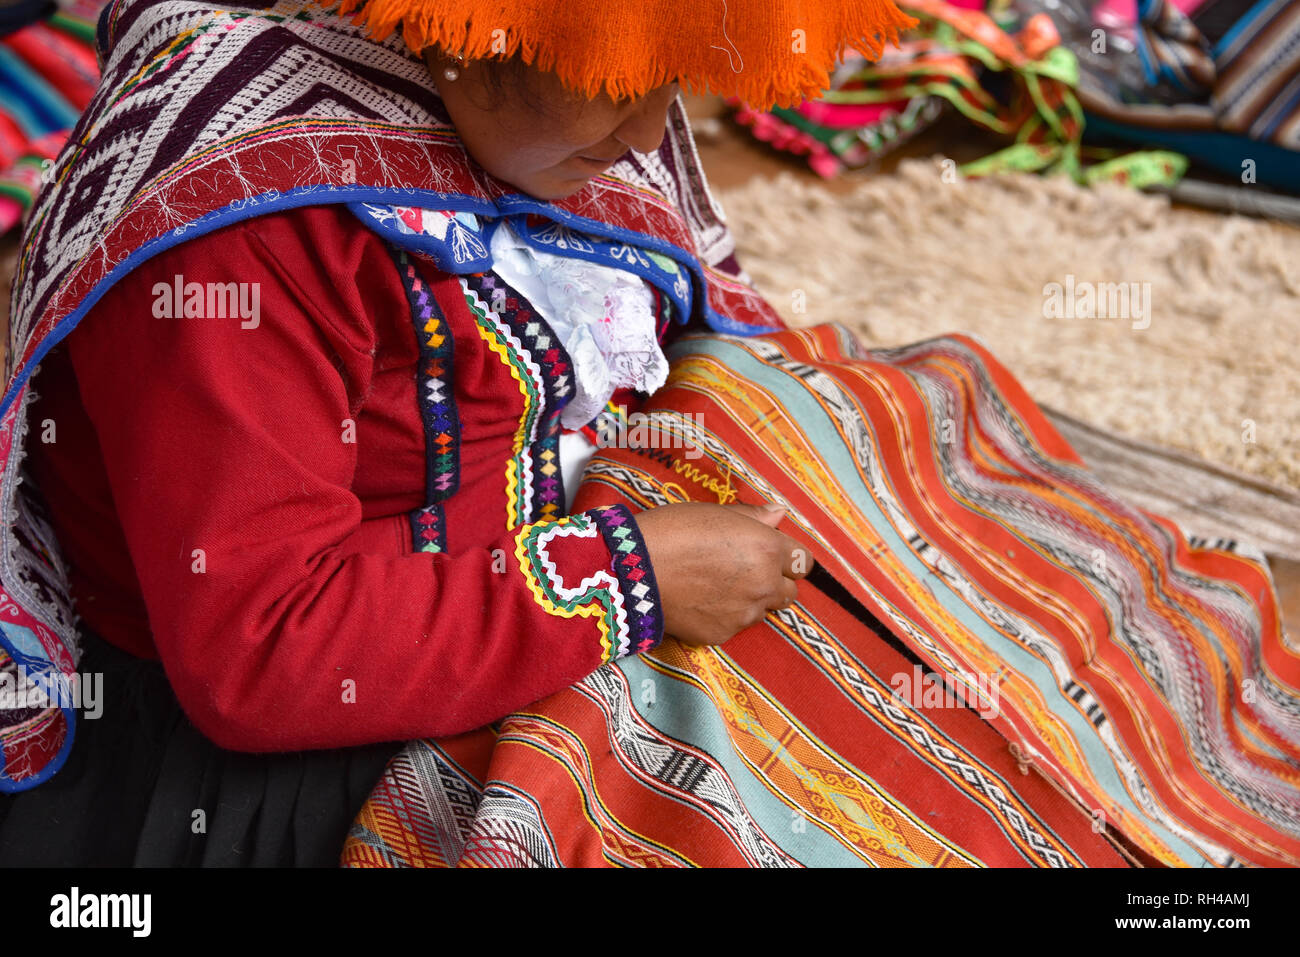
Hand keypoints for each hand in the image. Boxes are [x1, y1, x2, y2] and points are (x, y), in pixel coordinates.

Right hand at [634, 502, 812, 646]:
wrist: (633, 571)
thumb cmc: (671, 531)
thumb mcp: (715, 513)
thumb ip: (754, 517)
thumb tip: (779, 514)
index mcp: (767, 549)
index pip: (804, 561)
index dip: (788, 556)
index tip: (772, 553)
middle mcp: (764, 584)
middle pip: (790, 591)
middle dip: (775, 581)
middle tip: (745, 570)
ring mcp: (745, 614)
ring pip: (763, 610)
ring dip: (751, 600)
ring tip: (717, 585)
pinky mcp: (723, 635)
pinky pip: (736, 626)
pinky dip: (726, 616)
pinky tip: (700, 601)